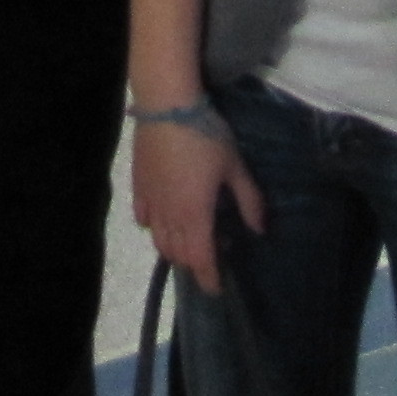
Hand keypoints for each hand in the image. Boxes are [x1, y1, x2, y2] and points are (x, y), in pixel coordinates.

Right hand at [132, 118, 263, 293]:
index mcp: (195, 216)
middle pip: (178, 254)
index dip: (208, 278)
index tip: (216, 289)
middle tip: (212, 253)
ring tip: (190, 239)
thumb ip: (248, 200)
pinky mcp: (137, 188)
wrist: (167, 107)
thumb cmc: (205, 135)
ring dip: (174, 249)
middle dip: (194, 264)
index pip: (200, 259)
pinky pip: (142, 219)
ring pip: (158, 241)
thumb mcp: (235, 166)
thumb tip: (259, 229)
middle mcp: (169, 216)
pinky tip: (164, 218)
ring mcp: (150, 203)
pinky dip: (153, 227)